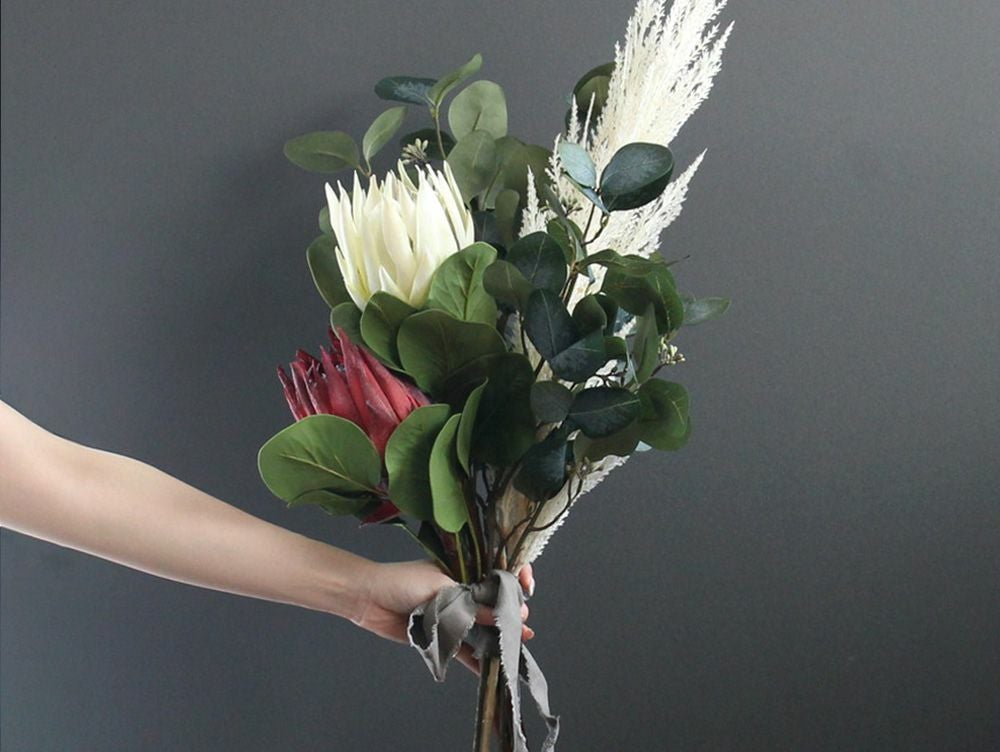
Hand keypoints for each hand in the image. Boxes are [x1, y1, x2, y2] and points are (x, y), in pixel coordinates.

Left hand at [351, 560, 534, 673]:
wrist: (368, 598)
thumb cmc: (403, 581)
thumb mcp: (441, 588)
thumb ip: (472, 604)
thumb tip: (504, 615)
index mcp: (465, 569)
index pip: (498, 571)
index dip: (516, 576)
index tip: (527, 586)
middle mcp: (463, 590)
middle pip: (495, 603)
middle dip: (511, 614)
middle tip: (522, 625)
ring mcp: (453, 613)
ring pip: (482, 628)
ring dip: (498, 639)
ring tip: (517, 647)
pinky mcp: (441, 634)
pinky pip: (463, 649)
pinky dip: (476, 659)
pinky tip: (491, 669)